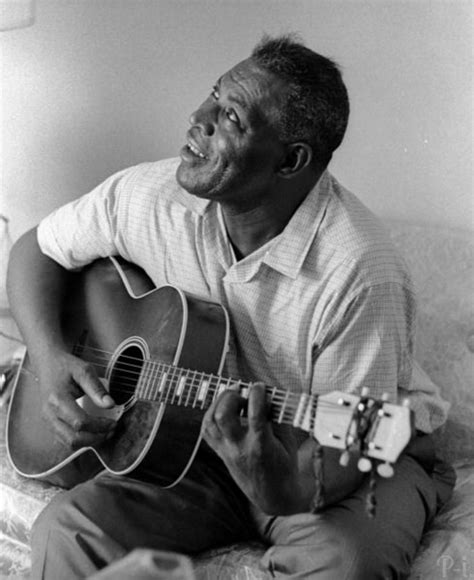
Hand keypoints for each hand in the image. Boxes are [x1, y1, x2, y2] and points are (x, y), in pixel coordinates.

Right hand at [38, 350, 115, 449]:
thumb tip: (110, 405)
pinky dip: (81, 440)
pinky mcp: (50, 423)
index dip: (99, 426)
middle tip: (112, 430)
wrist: (47, 364)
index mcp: (57, 399)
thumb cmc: (66, 366)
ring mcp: (47, 420)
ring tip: (105, 433)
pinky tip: (93, 432)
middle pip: (73, 438)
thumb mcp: (84, 370)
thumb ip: (97, 389)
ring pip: (68, 443)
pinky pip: (64, 439)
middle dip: (96, 438)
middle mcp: (49, 413)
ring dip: (89, 442)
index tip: (114, 423)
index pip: (80, 422)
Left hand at [201, 382, 304, 514]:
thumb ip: (278, 417)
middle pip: (223, 416)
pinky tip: (223, 408)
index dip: (256, 394)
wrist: (272, 496)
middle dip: (231, 396)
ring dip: (219, 402)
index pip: (254, 414)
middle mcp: (240, 448)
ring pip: (210, 421)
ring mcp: (227, 451)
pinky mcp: (220, 453)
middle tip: (243, 392)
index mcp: (261, 446)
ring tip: (233, 396)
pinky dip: (211, 414)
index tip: (260, 386)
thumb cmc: (284, 468)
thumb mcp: (288, 442)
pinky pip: (207, 430)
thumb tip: (270, 395)